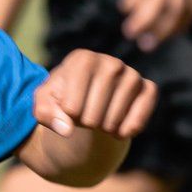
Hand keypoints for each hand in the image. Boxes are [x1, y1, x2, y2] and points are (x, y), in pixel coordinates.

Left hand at [33, 50, 157, 143]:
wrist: (87, 100)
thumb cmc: (61, 99)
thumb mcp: (44, 104)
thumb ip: (45, 114)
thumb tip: (67, 129)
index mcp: (82, 60)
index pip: (71, 106)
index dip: (66, 116)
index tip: (66, 107)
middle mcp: (110, 63)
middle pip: (93, 115)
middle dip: (85, 124)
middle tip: (84, 115)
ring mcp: (131, 74)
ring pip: (114, 119)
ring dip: (103, 129)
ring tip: (98, 119)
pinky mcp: (148, 88)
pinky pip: (140, 116)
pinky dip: (129, 129)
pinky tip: (119, 131)